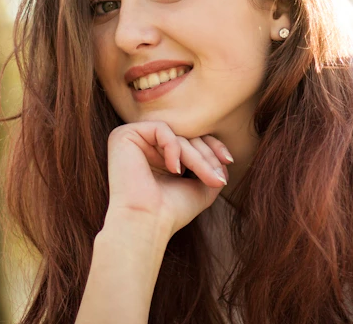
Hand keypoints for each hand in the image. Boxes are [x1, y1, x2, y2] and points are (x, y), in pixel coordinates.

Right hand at [103, 121, 233, 238]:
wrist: (147, 223)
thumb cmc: (171, 211)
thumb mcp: (200, 187)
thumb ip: (212, 168)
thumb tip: (224, 157)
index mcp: (157, 156)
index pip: (188, 139)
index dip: (211, 147)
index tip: (228, 161)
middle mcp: (143, 145)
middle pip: (185, 136)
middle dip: (207, 156)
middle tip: (219, 178)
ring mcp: (133, 140)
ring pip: (176, 134)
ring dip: (197, 157)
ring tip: (208, 179)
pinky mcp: (124, 135)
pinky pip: (160, 129)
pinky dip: (173, 148)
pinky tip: (174, 170)